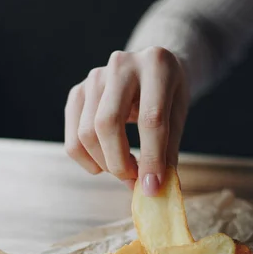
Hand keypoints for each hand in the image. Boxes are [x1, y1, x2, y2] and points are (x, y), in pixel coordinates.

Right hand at [64, 47, 188, 194]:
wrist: (152, 68)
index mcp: (156, 65)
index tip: (152, 187)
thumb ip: (168, 150)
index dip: (151, 158)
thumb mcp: (178, 116)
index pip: (151, 119)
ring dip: (105, 163)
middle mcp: (121, 65)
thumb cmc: (168, 96)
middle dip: (119, 162)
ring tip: (126, 169)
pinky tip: (106, 163)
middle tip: (133, 180)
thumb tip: (153, 188)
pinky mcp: (78, 91)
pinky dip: (87, 160)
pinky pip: (73, 137)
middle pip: (107, 123)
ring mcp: (94, 77)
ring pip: (86, 133)